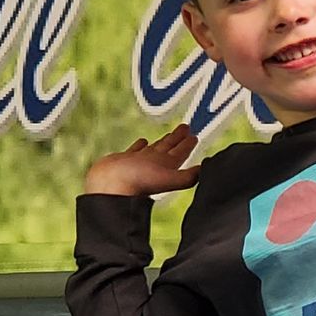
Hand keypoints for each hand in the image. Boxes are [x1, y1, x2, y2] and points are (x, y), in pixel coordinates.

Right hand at [82, 125, 201, 197]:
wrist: (108, 188)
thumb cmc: (137, 183)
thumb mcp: (168, 178)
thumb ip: (188, 177)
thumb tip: (207, 170)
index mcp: (166, 167)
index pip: (181, 153)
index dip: (188, 144)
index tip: (194, 136)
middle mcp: (154, 165)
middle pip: (170, 149)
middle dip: (178, 139)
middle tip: (186, 128)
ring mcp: (139, 163)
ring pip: (154, 149)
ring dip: (162, 141)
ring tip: (168, 134)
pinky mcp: (123, 161)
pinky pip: (135, 151)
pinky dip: (140, 146)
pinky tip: (143, 142)